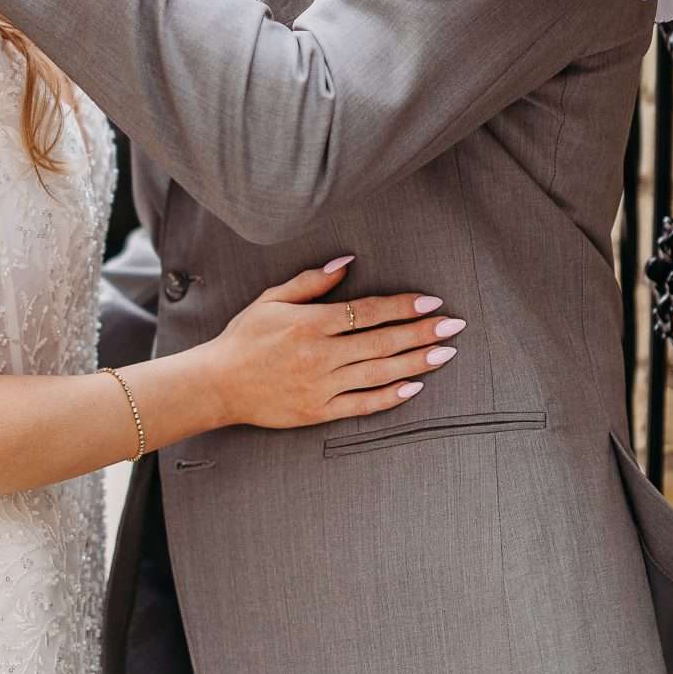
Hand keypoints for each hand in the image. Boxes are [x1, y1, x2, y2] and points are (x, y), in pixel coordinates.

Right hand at [209, 259, 466, 429]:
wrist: (217, 384)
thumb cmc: (245, 337)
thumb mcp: (272, 299)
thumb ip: (311, 282)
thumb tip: (347, 262)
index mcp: (310, 323)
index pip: (367, 312)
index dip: (402, 306)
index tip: (431, 302)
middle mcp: (319, 355)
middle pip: (381, 341)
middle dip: (421, 332)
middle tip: (454, 326)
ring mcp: (321, 385)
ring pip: (378, 372)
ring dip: (416, 362)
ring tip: (445, 354)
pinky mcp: (319, 411)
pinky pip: (362, 404)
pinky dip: (390, 396)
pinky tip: (415, 387)